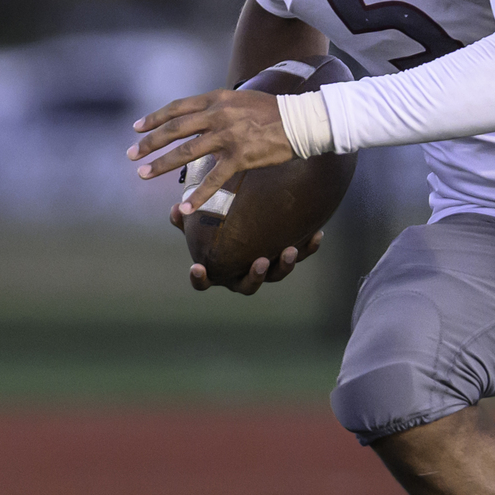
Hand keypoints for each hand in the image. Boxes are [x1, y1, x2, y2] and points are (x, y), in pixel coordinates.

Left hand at [129, 89, 293, 213]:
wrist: (300, 121)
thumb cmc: (271, 111)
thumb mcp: (240, 99)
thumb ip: (218, 107)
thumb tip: (197, 117)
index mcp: (217, 99)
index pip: (178, 108)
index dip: (155, 118)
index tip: (136, 128)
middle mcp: (218, 115)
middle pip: (175, 129)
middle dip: (149, 143)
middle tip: (132, 155)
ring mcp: (228, 136)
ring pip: (187, 152)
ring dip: (162, 164)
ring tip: (144, 174)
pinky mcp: (241, 157)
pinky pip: (214, 178)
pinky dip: (198, 194)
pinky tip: (185, 206)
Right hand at [168, 203, 322, 293]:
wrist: (251, 220)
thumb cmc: (220, 226)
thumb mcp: (202, 220)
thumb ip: (188, 217)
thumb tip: (177, 208)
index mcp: (220, 271)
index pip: (205, 282)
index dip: (200, 278)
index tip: (197, 267)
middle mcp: (243, 275)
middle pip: (248, 286)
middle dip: (255, 276)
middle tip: (260, 261)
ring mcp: (267, 268)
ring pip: (277, 275)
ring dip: (285, 265)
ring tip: (290, 250)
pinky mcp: (286, 255)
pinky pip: (300, 254)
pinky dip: (308, 247)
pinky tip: (317, 234)